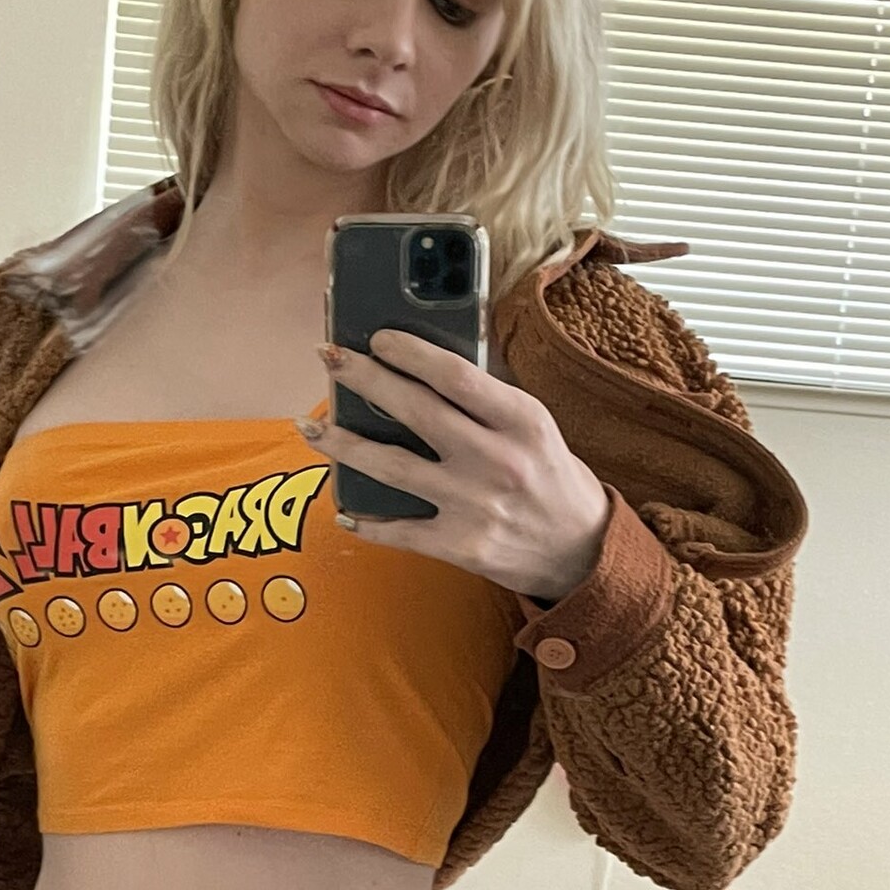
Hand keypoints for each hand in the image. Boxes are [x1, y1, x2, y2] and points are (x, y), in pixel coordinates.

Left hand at [299, 331, 612, 601]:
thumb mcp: (532, 426)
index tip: (376, 338)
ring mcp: (475, 506)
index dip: (409, 352)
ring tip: (309, 426)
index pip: (455, 375)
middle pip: (415, 412)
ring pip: (392, 468)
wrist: (580, 550)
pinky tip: (341, 507)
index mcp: (521, 419)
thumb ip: (486, 399)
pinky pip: (398, 530)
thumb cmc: (549, 476)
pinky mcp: (461, 546)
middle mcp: (497, 460)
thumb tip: (421, 365)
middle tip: (328, 359)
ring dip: (342, 444)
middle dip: (363, 379)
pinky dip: (364, 520)